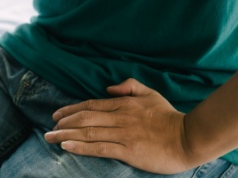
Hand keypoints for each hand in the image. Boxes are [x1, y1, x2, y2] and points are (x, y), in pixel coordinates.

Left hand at [44, 78, 194, 173]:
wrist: (188, 138)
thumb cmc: (169, 117)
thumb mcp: (150, 93)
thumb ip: (130, 86)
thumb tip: (108, 87)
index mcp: (123, 103)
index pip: (91, 105)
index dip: (71, 109)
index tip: (57, 115)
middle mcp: (119, 117)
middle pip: (84, 118)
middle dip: (64, 123)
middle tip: (48, 128)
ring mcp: (123, 134)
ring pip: (88, 133)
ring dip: (66, 135)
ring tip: (50, 138)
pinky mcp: (128, 151)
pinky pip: (100, 147)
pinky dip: (81, 147)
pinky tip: (67, 146)